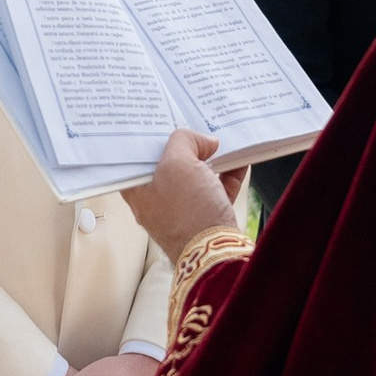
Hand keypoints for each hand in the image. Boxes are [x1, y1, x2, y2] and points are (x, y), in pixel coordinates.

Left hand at [122, 128, 239, 259]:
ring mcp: (182, 211)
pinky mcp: (206, 219)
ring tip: (221, 143)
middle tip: (198, 130)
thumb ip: (184, 141)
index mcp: (137, 190)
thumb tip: (204, 142)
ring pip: (196, 177)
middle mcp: (156, 202)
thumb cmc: (186, 212)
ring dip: (211, 160)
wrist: (215, 253)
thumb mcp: (177, 163)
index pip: (138, 157)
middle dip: (186, 147)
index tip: (166, 123)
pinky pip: (216, 190)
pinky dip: (227, 175)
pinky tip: (239, 161)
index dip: (152, 138)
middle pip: (170, 165)